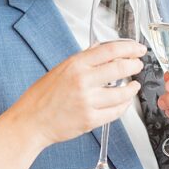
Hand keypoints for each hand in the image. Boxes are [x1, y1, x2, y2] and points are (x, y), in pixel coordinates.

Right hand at [14, 40, 145, 147]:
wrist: (30, 121)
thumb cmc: (41, 96)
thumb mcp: (60, 69)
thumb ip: (82, 60)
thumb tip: (101, 49)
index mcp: (75, 65)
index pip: (110, 50)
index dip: (129, 47)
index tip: (138, 48)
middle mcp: (82, 81)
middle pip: (120, 68)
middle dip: (135, 65)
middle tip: (138, 65)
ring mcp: (87, 101)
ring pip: (122, 93)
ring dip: (132, 88)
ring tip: (134, 86)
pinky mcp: (90, 120)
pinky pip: (116, 112)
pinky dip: (124, 105)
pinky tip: (124, 102)